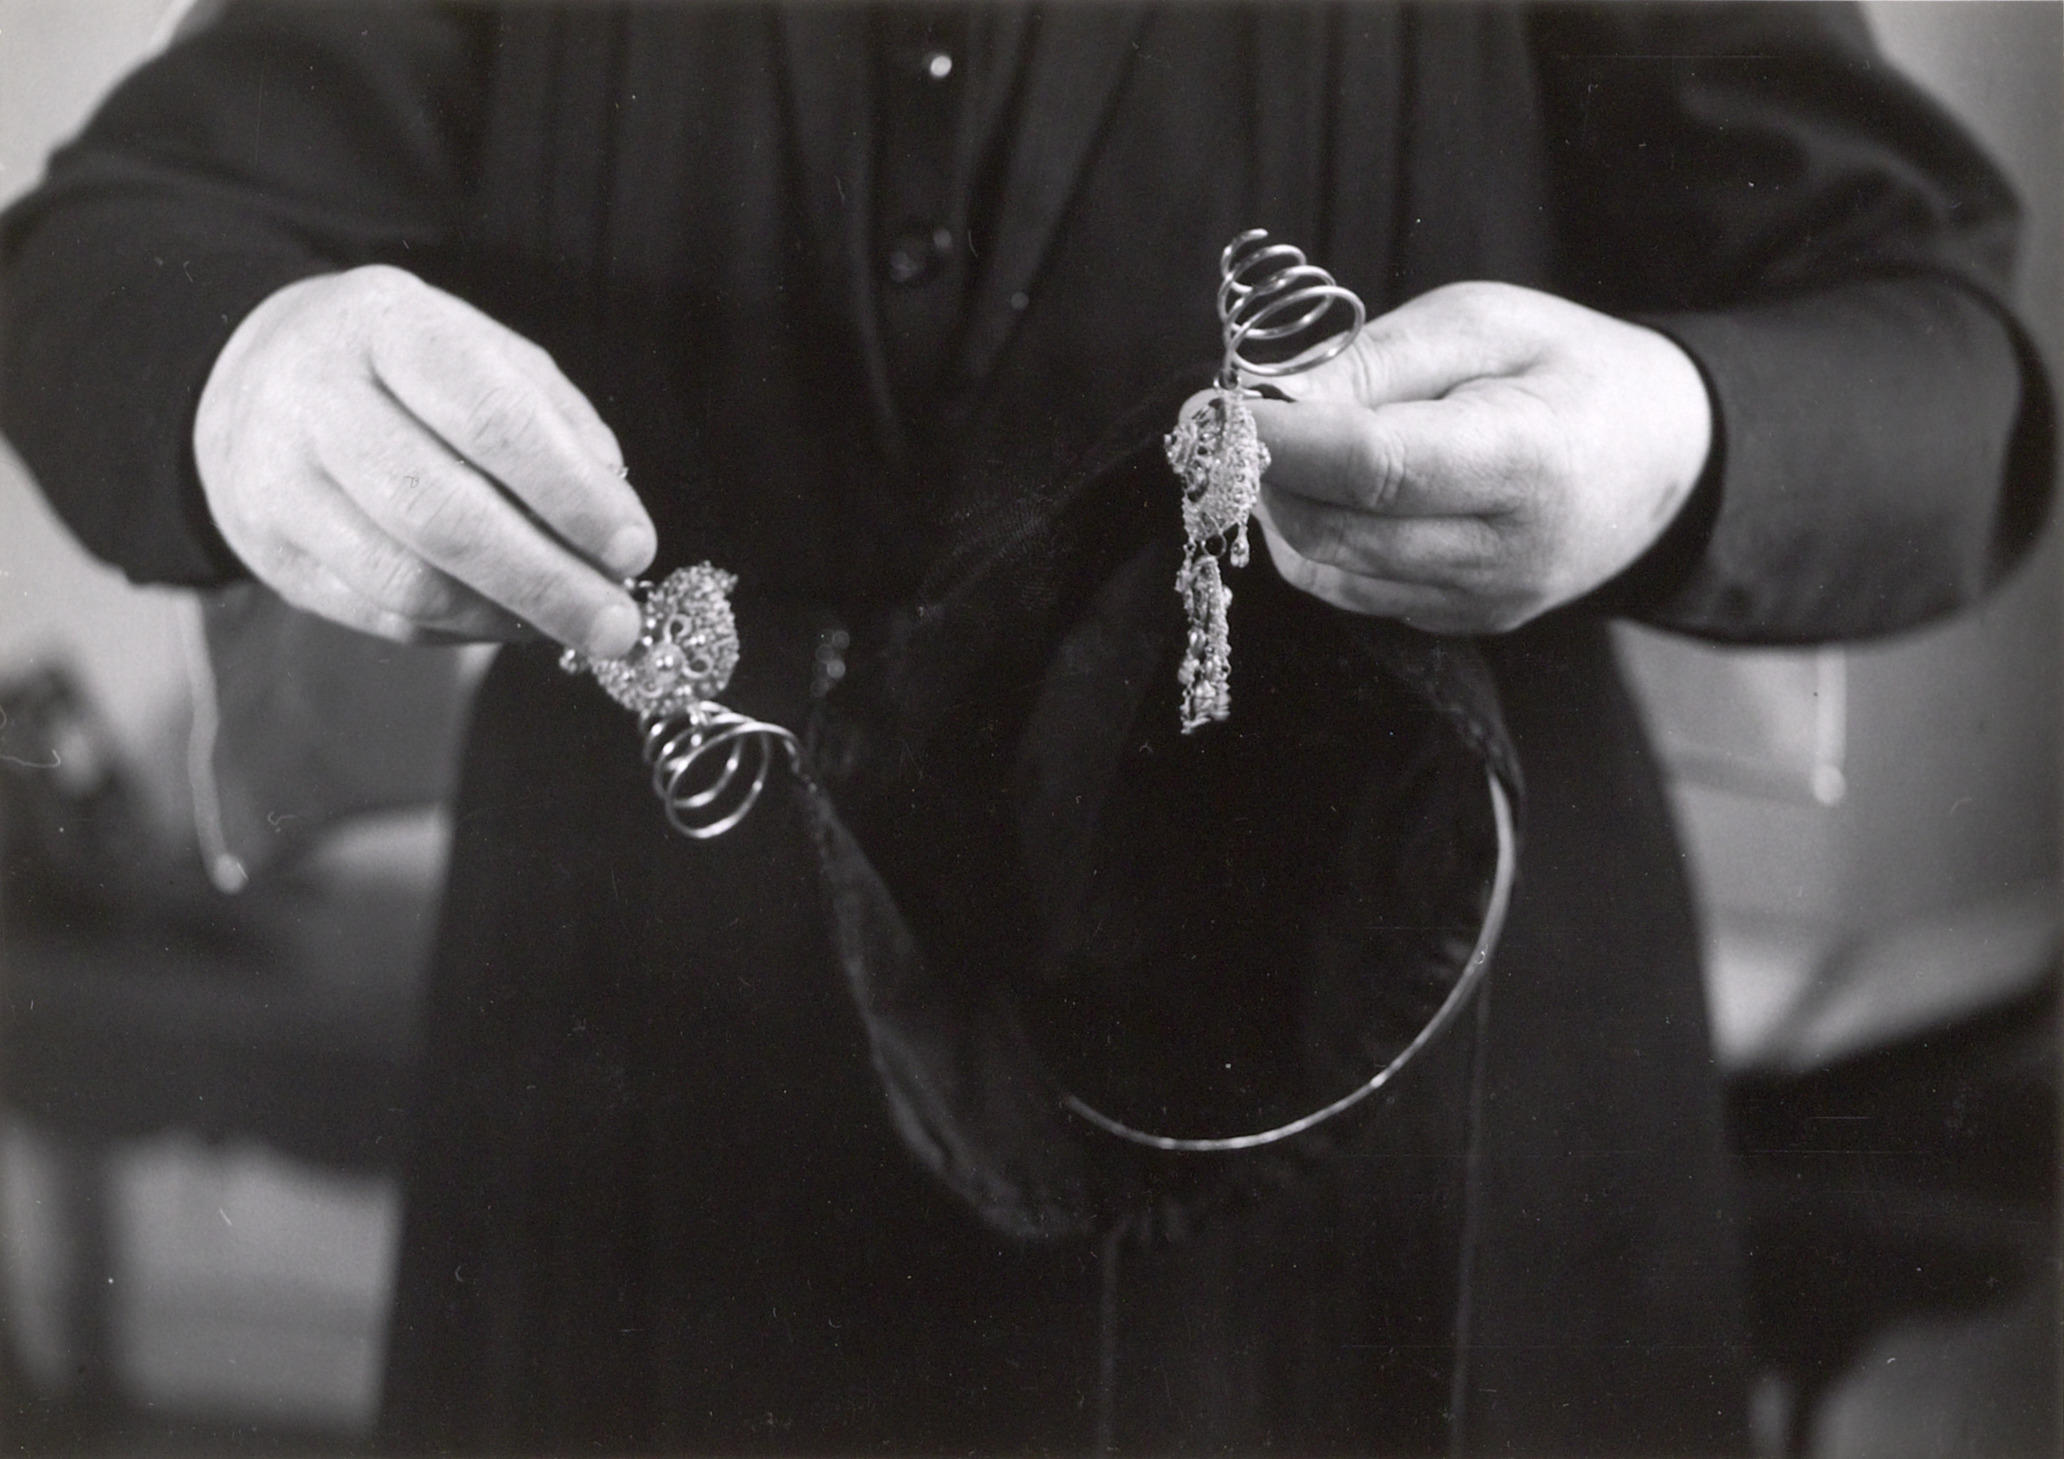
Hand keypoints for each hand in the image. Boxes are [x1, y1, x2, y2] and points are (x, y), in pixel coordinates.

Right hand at [194, 264, 654, 655]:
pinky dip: (462, 631)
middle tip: (617, 625)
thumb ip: (556, 422)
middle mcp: (317, 399)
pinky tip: (510, 623)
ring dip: (508, 618)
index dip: (570, 493)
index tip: (634, 549)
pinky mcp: (270, 552)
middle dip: (547, 582)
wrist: (255, 376)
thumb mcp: (483, 354)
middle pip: (442, 513)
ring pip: (407, 580)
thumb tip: (614, 512)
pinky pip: (382, 615)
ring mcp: (280, 481)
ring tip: (572, 627)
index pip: (488, 417)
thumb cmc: (404, 370)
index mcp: (389, 327)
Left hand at [1241, 281, 1711, 634]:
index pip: (1373, 466)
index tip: (1218, 404)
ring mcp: (1482, 601)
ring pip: (1331, 573)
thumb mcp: (1488, 322)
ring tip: (1280, 448)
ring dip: (1282, 511)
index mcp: (1526, 460)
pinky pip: (1355, 594)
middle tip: (1230, 422)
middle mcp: (1504, 552)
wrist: (1664, 461)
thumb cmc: (1571, 372)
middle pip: (1337, 532)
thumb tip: (1277, 391)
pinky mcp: (1461, 623)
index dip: (1282, 440)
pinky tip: (1327, 492)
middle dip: (1264, 476)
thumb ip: (1382, 357)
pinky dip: (1318, 542)